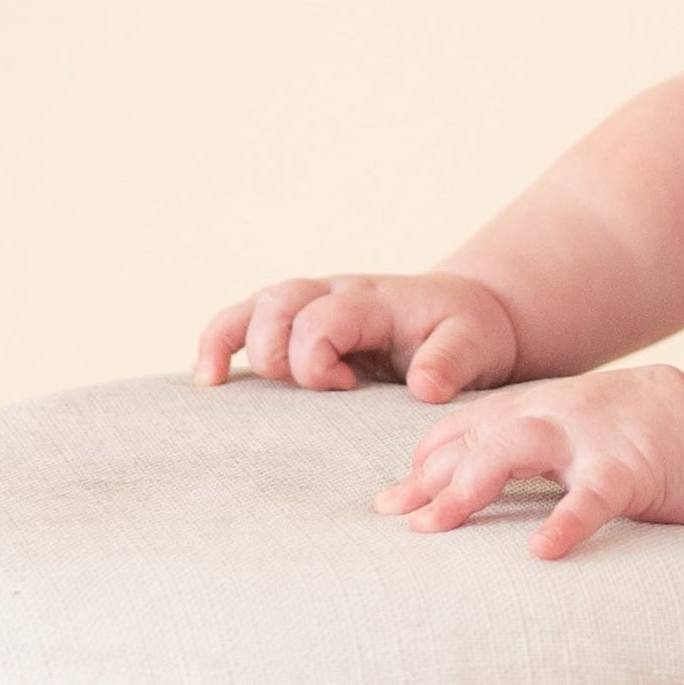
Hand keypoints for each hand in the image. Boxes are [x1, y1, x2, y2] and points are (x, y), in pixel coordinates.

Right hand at [194, 273, 519, 400]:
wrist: (466, 313)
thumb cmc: (468, 332)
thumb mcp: (476, 344)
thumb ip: (450, 362)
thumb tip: (423, 388)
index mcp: (373, 299)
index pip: (322, 321)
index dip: (318, 362)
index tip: (348, 389)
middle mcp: (334, 292)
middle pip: (278, 307)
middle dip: (276, 354)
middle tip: (306, 392)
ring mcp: (312, 302)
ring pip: (254, 307)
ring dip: (232, 342)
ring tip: (213, 382)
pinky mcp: (298, 319)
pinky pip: (245, 320)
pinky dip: (219, 342)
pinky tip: (208, 378)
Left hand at [371, 364, 683, 559]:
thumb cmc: (652, 432)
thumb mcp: (581, 426)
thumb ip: (534, 447)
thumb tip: (479, 484)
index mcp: (540, 407)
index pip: (463, 427)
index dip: (423, 462)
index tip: (390, 499)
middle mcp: (554, 415)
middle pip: (472, 437)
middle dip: (427, 477)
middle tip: (393, 519)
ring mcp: (591, 440)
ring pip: (512, 449)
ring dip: (467, 487)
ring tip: (431, 527)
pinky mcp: (632, 471)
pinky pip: (591, 498)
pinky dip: (564, 523)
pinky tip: (540, 553)